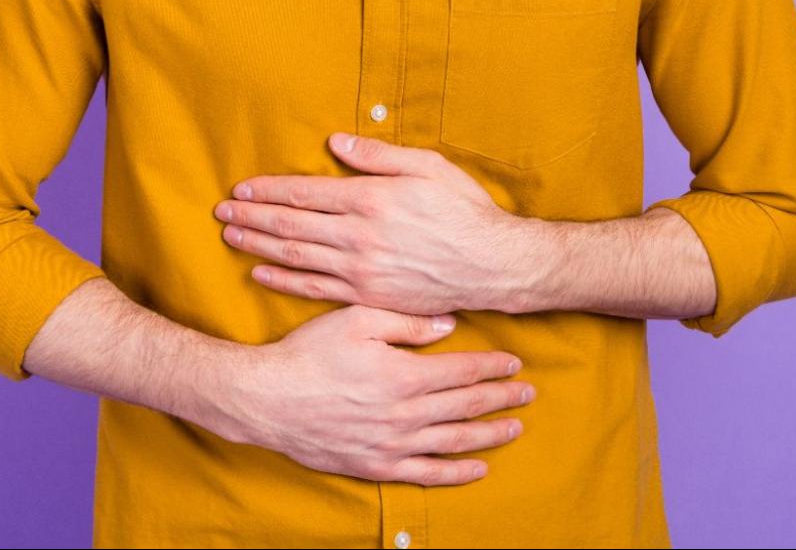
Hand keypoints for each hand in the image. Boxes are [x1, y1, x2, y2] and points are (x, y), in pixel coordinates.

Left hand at [214, 132, 536, 314]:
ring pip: (296, 256)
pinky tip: (261, 273)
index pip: (305, 193)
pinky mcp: (367, 296)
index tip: (242, 188)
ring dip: (258, 244)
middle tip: (221, 211)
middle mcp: (359, 235)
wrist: (492, 266)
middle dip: (252, 216)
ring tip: (231, 235)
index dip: (269, 191)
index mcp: (371, 198)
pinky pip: (315, 288)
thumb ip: (378, 156)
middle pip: (291, 225)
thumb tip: (336, 142)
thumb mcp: (428, 167)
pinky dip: (283, 280)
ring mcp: (361, 270)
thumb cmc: (464, 211)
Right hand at [219, 302, 533, 484]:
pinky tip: (478, 468)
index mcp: (403, 373)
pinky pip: (427, 475)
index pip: (462, 370)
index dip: (492, 366)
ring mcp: (392, 444)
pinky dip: (457, 473)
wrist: (267, 399)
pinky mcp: (376, 466)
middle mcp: (405, 413)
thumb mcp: (356, 319)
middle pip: (466, 406)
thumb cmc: (309, 353)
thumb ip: (406, 322)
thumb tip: (448, 324)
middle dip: (501, 398)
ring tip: (514, 427)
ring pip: (454, 441)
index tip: (515, 363)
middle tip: (528, 392)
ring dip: (489, 434)